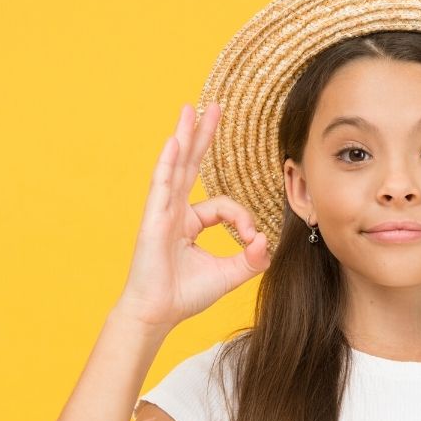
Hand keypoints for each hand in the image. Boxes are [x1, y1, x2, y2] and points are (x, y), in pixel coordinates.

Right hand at [114, 102, 270, 330]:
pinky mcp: (153, 219)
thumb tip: (267, 241)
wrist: (158, 313)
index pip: (224, 205)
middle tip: (213, 107)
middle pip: (192, 165)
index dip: (243, 219)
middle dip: (203, 136)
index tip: (254, 240)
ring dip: (184, 136)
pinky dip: (168, 163)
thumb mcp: (230, 274)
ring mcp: (162, 212)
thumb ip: (252, 258)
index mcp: (191, 222)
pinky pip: (162, 184)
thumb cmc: (186, 295)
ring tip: (190, 110)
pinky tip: (174, 141)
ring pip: (176, 166)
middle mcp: (175, 211)